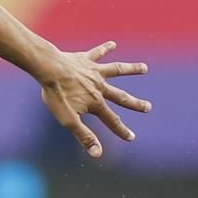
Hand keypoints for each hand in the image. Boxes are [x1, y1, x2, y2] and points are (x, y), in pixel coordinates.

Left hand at [37, 41, 151, 157]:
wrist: (48, 69)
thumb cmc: (56, 95)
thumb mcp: (68, 119)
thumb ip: (84, 136)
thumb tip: (98, 154)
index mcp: (96, 103)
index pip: (111, 120)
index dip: (121, 131)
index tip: (131, 137)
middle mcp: (99, 87)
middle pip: (120, 96)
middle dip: (134, 103)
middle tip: (149, 107)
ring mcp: (93, 72)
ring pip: (116, 70)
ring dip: (131, 69)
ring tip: (144, 68)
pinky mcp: (85, 59)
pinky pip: (98, 53)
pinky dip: (105, 48)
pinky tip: (113, 44)